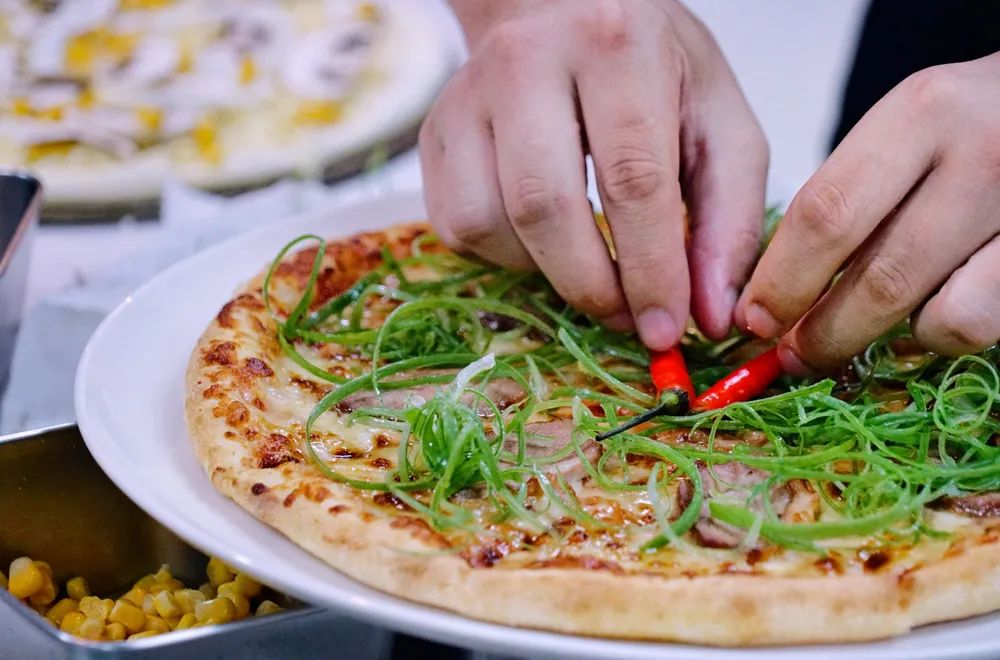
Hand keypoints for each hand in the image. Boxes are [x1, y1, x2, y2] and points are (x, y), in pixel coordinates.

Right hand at [421, 0, 767, 348]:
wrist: (559, 10)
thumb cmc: (648, 69)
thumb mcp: (718, 124)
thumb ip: (727, 221)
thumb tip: (709, 318)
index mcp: (615, 46)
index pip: (631, 177)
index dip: (650, 269)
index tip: (666, 328)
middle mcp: (527, 62)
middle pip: (545, 205)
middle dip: (591, 286)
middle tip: (626, 317)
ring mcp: (467, 98)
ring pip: (488, 223)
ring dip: (544, 272)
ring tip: (588, 265)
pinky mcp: (434, 134)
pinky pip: (457, 226)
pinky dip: (504, 256)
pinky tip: (542, 238)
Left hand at [736, 53, 999, 372]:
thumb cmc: (971, 126)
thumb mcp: (908, 129)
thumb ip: (849, 196)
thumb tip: (774, 294)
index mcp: (923, 114)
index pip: (826, 214)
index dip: (780, 282)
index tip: (754, 320)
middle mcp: (982, 155)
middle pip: (879, 279)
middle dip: (822, 334)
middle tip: (796, 355)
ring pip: (943, 318)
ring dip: (897, 335)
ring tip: (881, 319)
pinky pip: (984, 322)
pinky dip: (952, 328)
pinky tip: (942, 303)